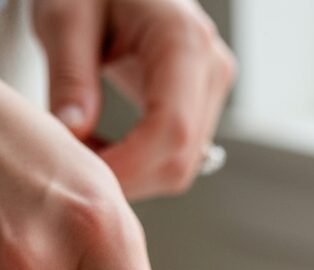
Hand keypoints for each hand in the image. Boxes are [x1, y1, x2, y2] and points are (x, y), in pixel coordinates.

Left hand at [33, 0, 235, 200]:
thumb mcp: (65, 16)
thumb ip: (69, 75)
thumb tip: (74, 132)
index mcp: (183, 38)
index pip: (172, 129)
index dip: (131, 165)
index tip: (87, 176)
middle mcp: (211, 66)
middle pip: (181, 158)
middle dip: (128, 176)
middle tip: (75, 164)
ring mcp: (213, 87)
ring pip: (182, 165)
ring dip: (133, 174)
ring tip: (88, 148)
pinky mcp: (204, 102)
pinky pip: (180, 155)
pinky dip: (142, 165)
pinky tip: (108, 147)